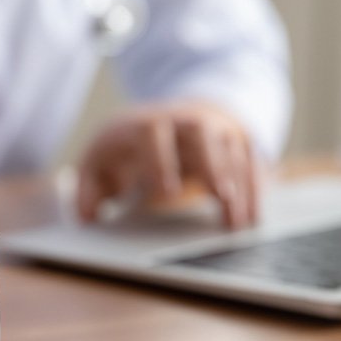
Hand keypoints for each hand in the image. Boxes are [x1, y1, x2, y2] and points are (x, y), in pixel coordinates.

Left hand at [77, 101, 258, 228]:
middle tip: (220, 195)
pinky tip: (252, 216)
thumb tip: (86, 217)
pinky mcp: (236, 141)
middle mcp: (181, 120)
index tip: (166, 191)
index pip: (151, 132)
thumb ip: (88, 190)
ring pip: (231, 147)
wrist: (170, 118)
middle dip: (211, 161)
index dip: (159, 159)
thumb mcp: (99, 162)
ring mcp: (213, 128)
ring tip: (237, 222)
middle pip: (200, 130)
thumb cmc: (128, 150)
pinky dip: (254, 187)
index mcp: (142, 124)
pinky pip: (251, 159)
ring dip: (238, 183)